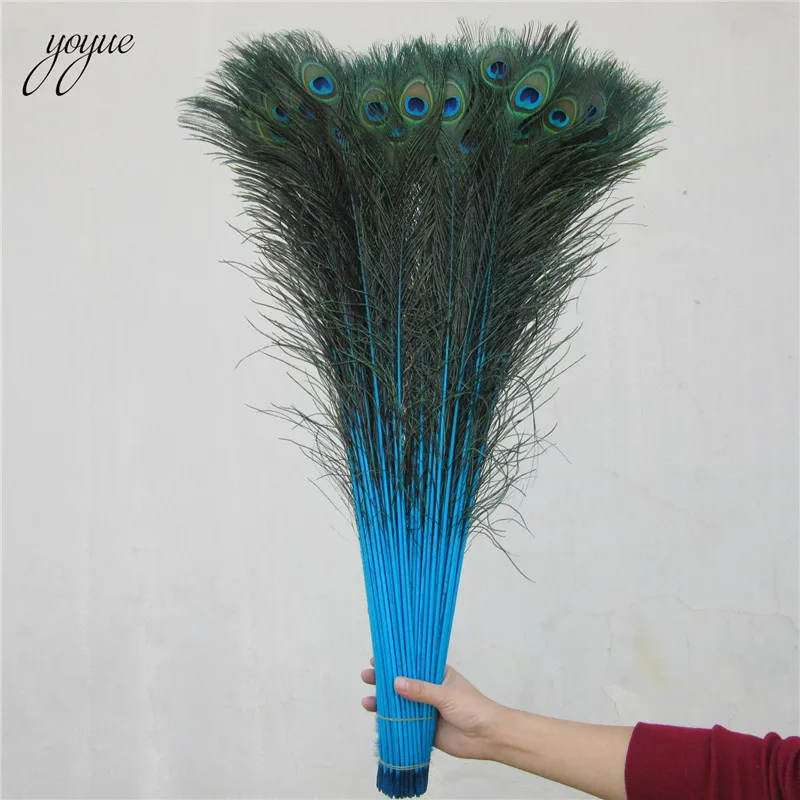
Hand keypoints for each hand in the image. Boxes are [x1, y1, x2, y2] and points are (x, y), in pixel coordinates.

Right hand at [360, 658, 504, 759]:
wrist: (488, 737)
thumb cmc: (472, 707)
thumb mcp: (446, 694)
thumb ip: (421, 690)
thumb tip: (395, 682)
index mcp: (437, 674)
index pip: (412, 664)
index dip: (394, 661)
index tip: (376, 658)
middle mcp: (429, 690)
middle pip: (402, 683)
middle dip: (383, 680)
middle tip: (366, 676)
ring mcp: (425, 710)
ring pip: (400, 704)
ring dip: (383, 701)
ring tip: (366, 700)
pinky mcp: (424, 729)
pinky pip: (403, 724)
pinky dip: (390, 721)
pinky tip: (376, 717)